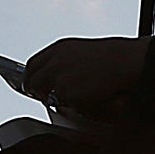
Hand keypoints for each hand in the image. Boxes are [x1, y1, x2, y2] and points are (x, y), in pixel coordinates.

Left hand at [23, 36, 146, 114]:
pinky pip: (65, 104)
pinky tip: (88, 96)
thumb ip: (62, 61)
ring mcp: (60, 79)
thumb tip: (51, 74)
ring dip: (57, 98)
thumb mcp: (80, 51)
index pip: (32, 64)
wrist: (124, 62)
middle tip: (45, 97)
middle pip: (33, 82)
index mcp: (58, 49)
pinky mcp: (68, 94)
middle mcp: (55, 63)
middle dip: (37, 91)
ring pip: (47, 96)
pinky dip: (74, 104)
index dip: (30, 76)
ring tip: (77, 94)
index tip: (31, 83)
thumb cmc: (109, 57)